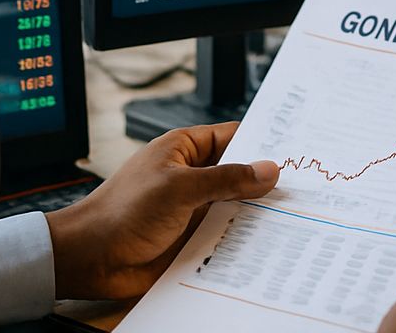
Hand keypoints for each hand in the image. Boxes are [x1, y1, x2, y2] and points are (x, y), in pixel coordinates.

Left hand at [44, 122, 276, 299]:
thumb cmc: (122, 212)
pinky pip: (225, 234)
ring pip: (236, 206)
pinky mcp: (192, 237)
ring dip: (256, 213)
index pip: (233, 136)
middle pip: (239, 173)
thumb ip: (226, 179)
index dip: (263, 141)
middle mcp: (191, 176)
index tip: (296, 148)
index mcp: (184, 149)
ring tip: (295, 216)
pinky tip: (267, 243)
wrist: (90, 258)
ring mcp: (192, 208)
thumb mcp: (180, 188)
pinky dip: (243, 238)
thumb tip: (267, 170)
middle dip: (266, 180)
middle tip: (305, 186)